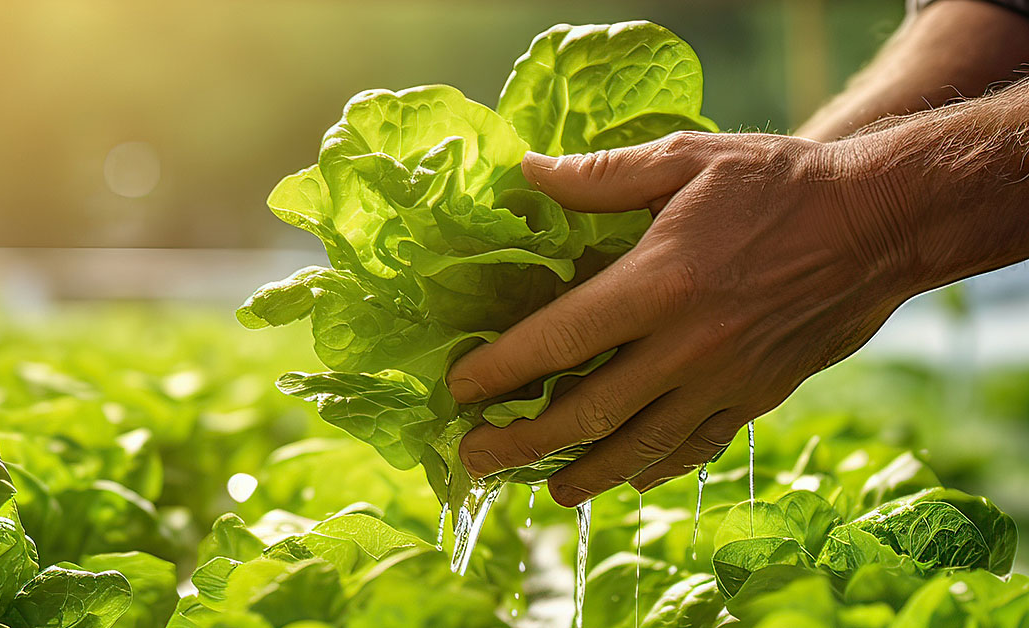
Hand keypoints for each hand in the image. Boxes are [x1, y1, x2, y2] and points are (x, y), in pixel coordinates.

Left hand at [447, 130, 920, 505]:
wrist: (879, 222)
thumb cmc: (778, 184)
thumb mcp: (686, 161)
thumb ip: (601, 176)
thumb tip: (528, 172)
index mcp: (659, 284)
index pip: (558, 340)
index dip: (501, 370)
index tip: (459, 391)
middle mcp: (687, 345)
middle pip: (588, 412)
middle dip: (524, 441)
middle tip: (477, 458)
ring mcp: (724, 379)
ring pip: (641, 446)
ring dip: (586, 473)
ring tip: (548, 488)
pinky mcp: (757, 395)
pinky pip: (698, 444)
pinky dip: (660, 465)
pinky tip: (634, 476)